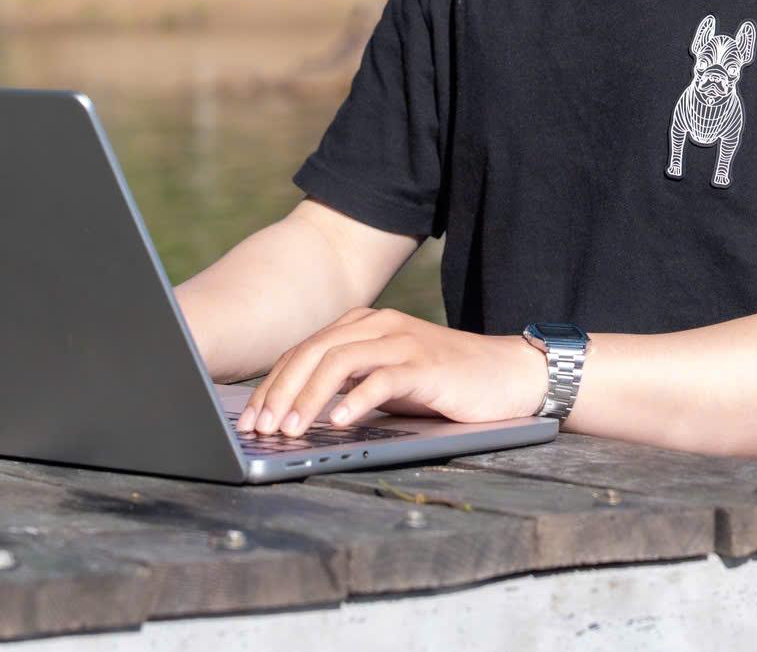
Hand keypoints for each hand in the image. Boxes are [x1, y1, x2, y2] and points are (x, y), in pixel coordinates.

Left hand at [234, 306, 547, 435]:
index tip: (249, 420)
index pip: (303, 352)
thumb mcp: (386, 383)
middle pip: (312, 352)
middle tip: (260, 429)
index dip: (271, 386)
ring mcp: (403, 341)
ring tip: (290, 430)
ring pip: (339, 361)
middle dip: (279, 392)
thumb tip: (292, 418)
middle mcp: (378, 325)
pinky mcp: (426, 365)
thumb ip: (347, 387)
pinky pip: (382, 378)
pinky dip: (355, 401)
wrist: (507, 376)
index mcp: (362, 326)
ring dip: (308, 398)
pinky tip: (338, 423)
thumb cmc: (442, 386)